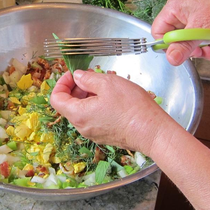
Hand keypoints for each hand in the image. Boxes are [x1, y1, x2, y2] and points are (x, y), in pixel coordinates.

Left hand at [50, 70, 168, 154]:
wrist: (152, 131)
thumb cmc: (131, 107)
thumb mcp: (107, 83)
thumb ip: (87, 78)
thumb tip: (78, 77)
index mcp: (78, 114)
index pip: (56, 99)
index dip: (62, 83)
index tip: (73, 74)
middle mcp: (82, 127)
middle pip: (69, 104)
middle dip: (76, 87)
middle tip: (92, 76)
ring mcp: (93, 133)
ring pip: (82, 110)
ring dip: (87, 95)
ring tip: (105, 85)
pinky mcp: (104, 135)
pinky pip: (93, 117)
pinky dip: (95, 104)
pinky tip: (111, 97)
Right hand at [151, 0, 209, 65]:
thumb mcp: (201, 28)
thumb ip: (185, 45)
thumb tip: (172, 58)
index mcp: (173, 9)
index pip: (158, 32)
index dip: (167, 45)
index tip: (178, 52)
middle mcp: (178, 10)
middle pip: (173, 37)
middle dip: (187, 48)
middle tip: (198, 52)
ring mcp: (189, 14)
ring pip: (186, 38)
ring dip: (198, 47)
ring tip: (209, 50)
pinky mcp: (199, 18)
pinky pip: (195, 34)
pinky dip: (204, 42)